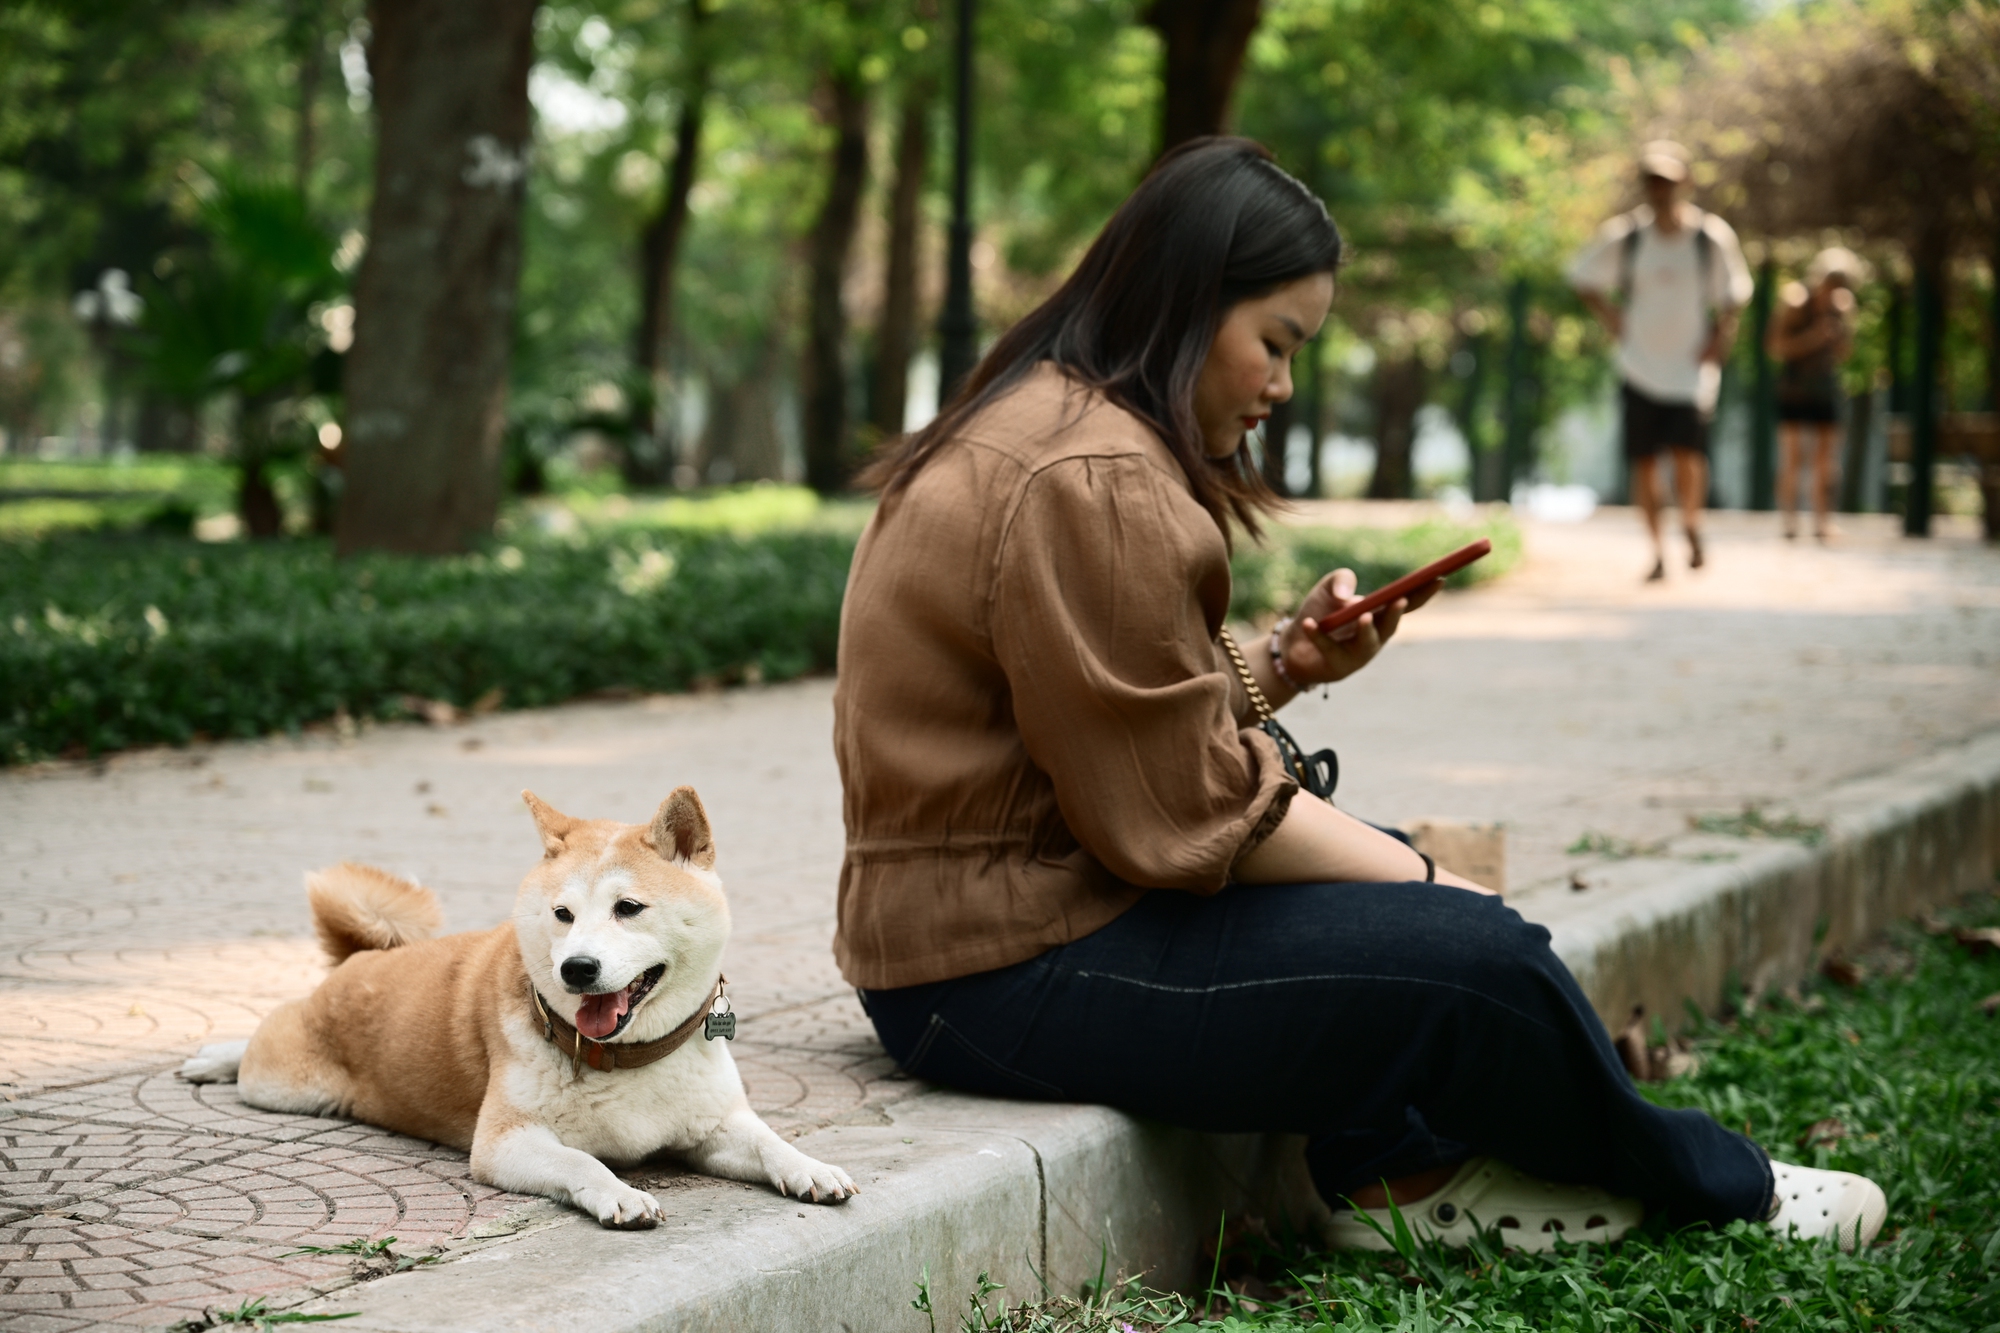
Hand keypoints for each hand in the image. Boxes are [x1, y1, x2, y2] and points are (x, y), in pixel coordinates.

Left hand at [1282, 567, 1440, 684]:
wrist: (1294, 643)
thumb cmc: (1320, 612)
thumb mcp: (1328, 587)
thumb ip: (1341, 578)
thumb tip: (1346, 596)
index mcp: (1380, 614)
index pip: (1407, 603)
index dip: (1423, 593)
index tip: (1439, 578)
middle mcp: (1375, 635)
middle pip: (1390, 625)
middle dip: (1395, 613)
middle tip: (1400, 600)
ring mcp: (1358, 653)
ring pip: (1367, 644)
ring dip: (1366, 630)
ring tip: (1363, 617)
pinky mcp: (1337, 665)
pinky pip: (1328, 648)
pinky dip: (1318, 635)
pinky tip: (1308, 623)